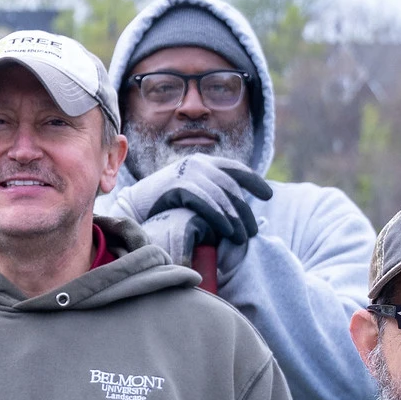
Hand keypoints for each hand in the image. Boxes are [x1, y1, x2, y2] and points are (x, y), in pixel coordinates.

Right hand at [120, 155, 271, 250]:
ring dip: (235, 218)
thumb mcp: (189, 191)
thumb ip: (209, 191)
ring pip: (222, 195)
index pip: (236, 169)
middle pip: (232, 186)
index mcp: (204, 162)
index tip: (267, 196)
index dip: (254, 181)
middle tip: (253, 230)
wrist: (133, 204)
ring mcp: (188, 173)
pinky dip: (220, 217)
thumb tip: (235, 205)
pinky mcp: (179, 186)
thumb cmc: (163, 203)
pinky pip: (207, 202)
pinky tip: (227, 231)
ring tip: (243, 237)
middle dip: (245, 210)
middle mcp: (198, 163)